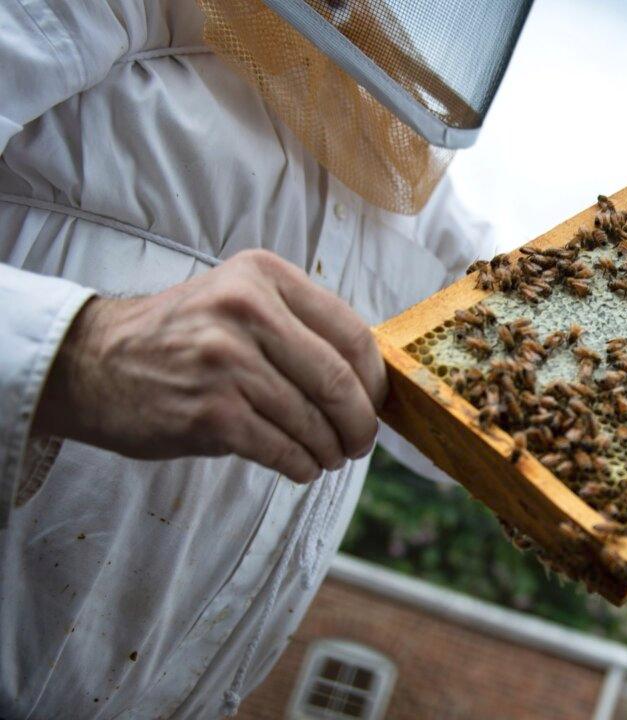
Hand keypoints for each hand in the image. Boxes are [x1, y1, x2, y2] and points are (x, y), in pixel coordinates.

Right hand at [32, 249, 386, 482]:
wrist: (92, 362)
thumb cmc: (181, 337)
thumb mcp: (238, 299)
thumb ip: (298, 324)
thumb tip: (367, 377)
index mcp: (264, 276)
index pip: (351, 333)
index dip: (374, 379)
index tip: (376, 402)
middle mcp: (247, 310)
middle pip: (338, 380)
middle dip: (360, 423)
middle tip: (361, 442)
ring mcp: (227, 362)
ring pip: (312, 421)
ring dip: (330, 450)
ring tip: (328, 456)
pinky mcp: (210, 412)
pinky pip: (282, 449)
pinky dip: (301, 465)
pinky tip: (301, 466)